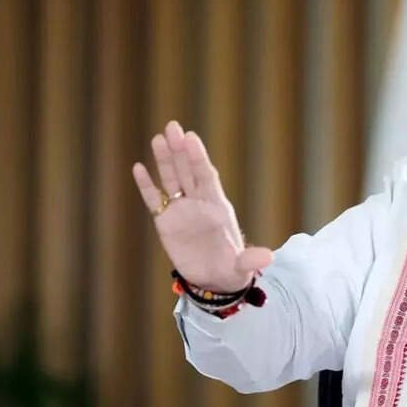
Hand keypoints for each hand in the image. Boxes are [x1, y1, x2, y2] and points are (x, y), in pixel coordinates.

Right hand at [132, 120, 272, 291]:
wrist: (215, 280)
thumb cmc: (232, 269)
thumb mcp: (241, 266)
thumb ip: (250, 260)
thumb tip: (268, 258)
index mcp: (217, 206)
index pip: (206, 176)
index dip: (198, 157)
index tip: (191, 137)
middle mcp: (199, 203)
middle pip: (188, 171)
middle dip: (180, 150)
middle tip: (172, 126)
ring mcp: (182, 210)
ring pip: (171, 180)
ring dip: (164, 160)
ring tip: (158, 138)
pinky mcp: (166, 222)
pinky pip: (154, 200)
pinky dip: (146, 185)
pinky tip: (138, 168)